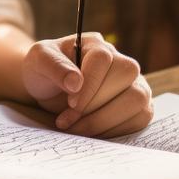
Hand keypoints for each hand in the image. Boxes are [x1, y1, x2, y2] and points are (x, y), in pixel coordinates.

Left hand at [21, 32, 152, 137]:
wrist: (47, 90)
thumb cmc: (43, 71)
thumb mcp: (38, 61)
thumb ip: (54, 66)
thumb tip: (76, 82)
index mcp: (95, 44)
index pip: (103, 58)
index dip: (90, 84)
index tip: (71, 104)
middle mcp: (119, 60)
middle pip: (125, 77)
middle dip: (95, 105)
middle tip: (69, 120)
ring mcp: (133, 82)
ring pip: (138, 99)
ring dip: (106, 120)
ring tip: (78, 129)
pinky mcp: (138, 106)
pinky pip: (140, 118)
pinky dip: (116, 130)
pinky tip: (92, 133)